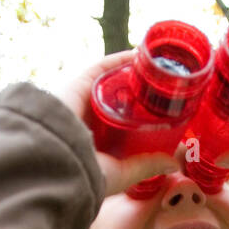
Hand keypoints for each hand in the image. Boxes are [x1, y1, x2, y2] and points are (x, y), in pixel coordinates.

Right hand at [58, 49, 179, 197]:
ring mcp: (85, 101)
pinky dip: (120, 60)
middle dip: (141, 92)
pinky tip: (140, 54)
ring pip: (112, 82)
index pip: (124, 127)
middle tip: (166, 85)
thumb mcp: (122, 173)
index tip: (166, 112)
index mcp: (99, 143)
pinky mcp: (79, 85)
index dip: (142, 118)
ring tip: (158, 66)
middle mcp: (91, 120)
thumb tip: (174, 162)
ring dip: (133, 73)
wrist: (54, 160)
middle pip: (120, 100)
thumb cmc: (83, 174)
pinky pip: (102, 68)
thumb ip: (146, 165)